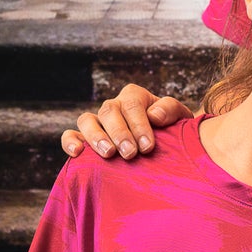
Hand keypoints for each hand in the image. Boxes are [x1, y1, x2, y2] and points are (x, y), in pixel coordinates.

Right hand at [60, 83, 191, 160]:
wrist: (168, 148)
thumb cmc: (173, 133)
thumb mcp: (180, 119)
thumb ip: (171, 111)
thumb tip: (155, 115)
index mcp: (135, 97)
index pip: (132, 104)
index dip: (139, 125)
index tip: (148, 147)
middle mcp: (114, 107)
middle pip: (109, 111)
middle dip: (120, 132)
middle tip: (130, 153)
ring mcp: (98, 122)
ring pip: (87, 120)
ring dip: (96, 137)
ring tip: (108, 154)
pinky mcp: (85, 139)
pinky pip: (71, 136)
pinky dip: (70, 142)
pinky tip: (77, 153)